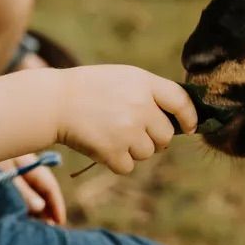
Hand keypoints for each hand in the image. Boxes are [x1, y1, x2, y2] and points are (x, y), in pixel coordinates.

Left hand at [0, 153, 65, 224]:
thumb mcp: (4, 173)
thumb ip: (22, 191)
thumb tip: (41, 208)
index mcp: (29, 162)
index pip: (49, 185)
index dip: (56, 204)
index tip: (59, 223)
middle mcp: (23, 165)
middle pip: (41, 188)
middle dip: (47, 208)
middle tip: (49, 229)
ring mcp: (12, 169)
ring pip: (30, 190)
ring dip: (35, 207)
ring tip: (37, 226)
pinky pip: (17, 190)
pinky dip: (22, 203)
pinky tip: (20, 215)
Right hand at [55, 66, 196, 174]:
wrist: (55, 103)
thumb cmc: (91, 88)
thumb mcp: (125, 78)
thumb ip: (151, 93)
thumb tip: (177, 118)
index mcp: (144, 83)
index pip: (181, 101)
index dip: (189, 117)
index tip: (189, 127)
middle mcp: (140, 107)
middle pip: (166, 135)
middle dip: (155, 138)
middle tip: (135, 132)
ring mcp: (127, 130)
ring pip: (147, 153)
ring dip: (134, 150)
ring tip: (112, 134)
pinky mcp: (112, 152)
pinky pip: (128, 166)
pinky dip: (118, 161)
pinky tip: (103, 145)